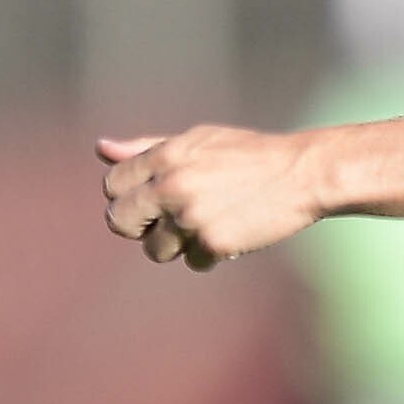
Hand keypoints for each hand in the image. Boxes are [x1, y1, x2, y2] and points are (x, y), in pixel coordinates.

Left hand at [97, 126, 328, 271]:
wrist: (303, 173)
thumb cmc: (248, 155)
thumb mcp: (197, 141)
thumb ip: (148, 149)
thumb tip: (101, 148)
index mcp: (166, 156)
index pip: (112, 185)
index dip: (128, 197)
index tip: (151, 200)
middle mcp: (172, 185)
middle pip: (119, 221)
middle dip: (139, 226)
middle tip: (167, 222)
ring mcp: (192, 216)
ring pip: (155, 250)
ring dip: (177, 245)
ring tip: (206, 227)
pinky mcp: (215, 242)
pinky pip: (193, 262)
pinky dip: (210, 255)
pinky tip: (231, 235)